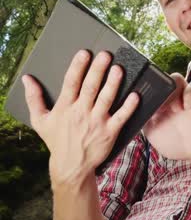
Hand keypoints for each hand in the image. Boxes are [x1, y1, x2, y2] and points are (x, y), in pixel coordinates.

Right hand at [23, 50, 138, 183]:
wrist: (71, 166)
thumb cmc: (57, 140)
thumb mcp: (40, 121)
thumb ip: (34, 98)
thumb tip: (27, 79)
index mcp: (65, 108)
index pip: (71, 83)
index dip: (78, 67)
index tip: (84, 53)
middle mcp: (81, 113)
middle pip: (91, 87)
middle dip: (98, 70)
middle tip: (106, 55)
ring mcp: (97, 122)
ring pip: (107, 98)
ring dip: (113, 83)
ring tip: (119, 69)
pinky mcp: (110, 132)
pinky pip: (122, 116)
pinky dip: (129, 106)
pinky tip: (135, 95)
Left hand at [143, 73, 190, 162]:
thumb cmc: (170, 141)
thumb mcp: (151, 130)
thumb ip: (144, 115)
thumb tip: (132, 104)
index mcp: (156, 100)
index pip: (147, 84)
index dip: (142, 86)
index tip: (139, 99)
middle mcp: (169, 95)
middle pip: (161, 78)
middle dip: (156, 89)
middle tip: (157, 108)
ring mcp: (184, 96)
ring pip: (177, 79)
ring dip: (172, 90)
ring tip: (173, 109)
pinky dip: (190, 93)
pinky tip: (186, 107)